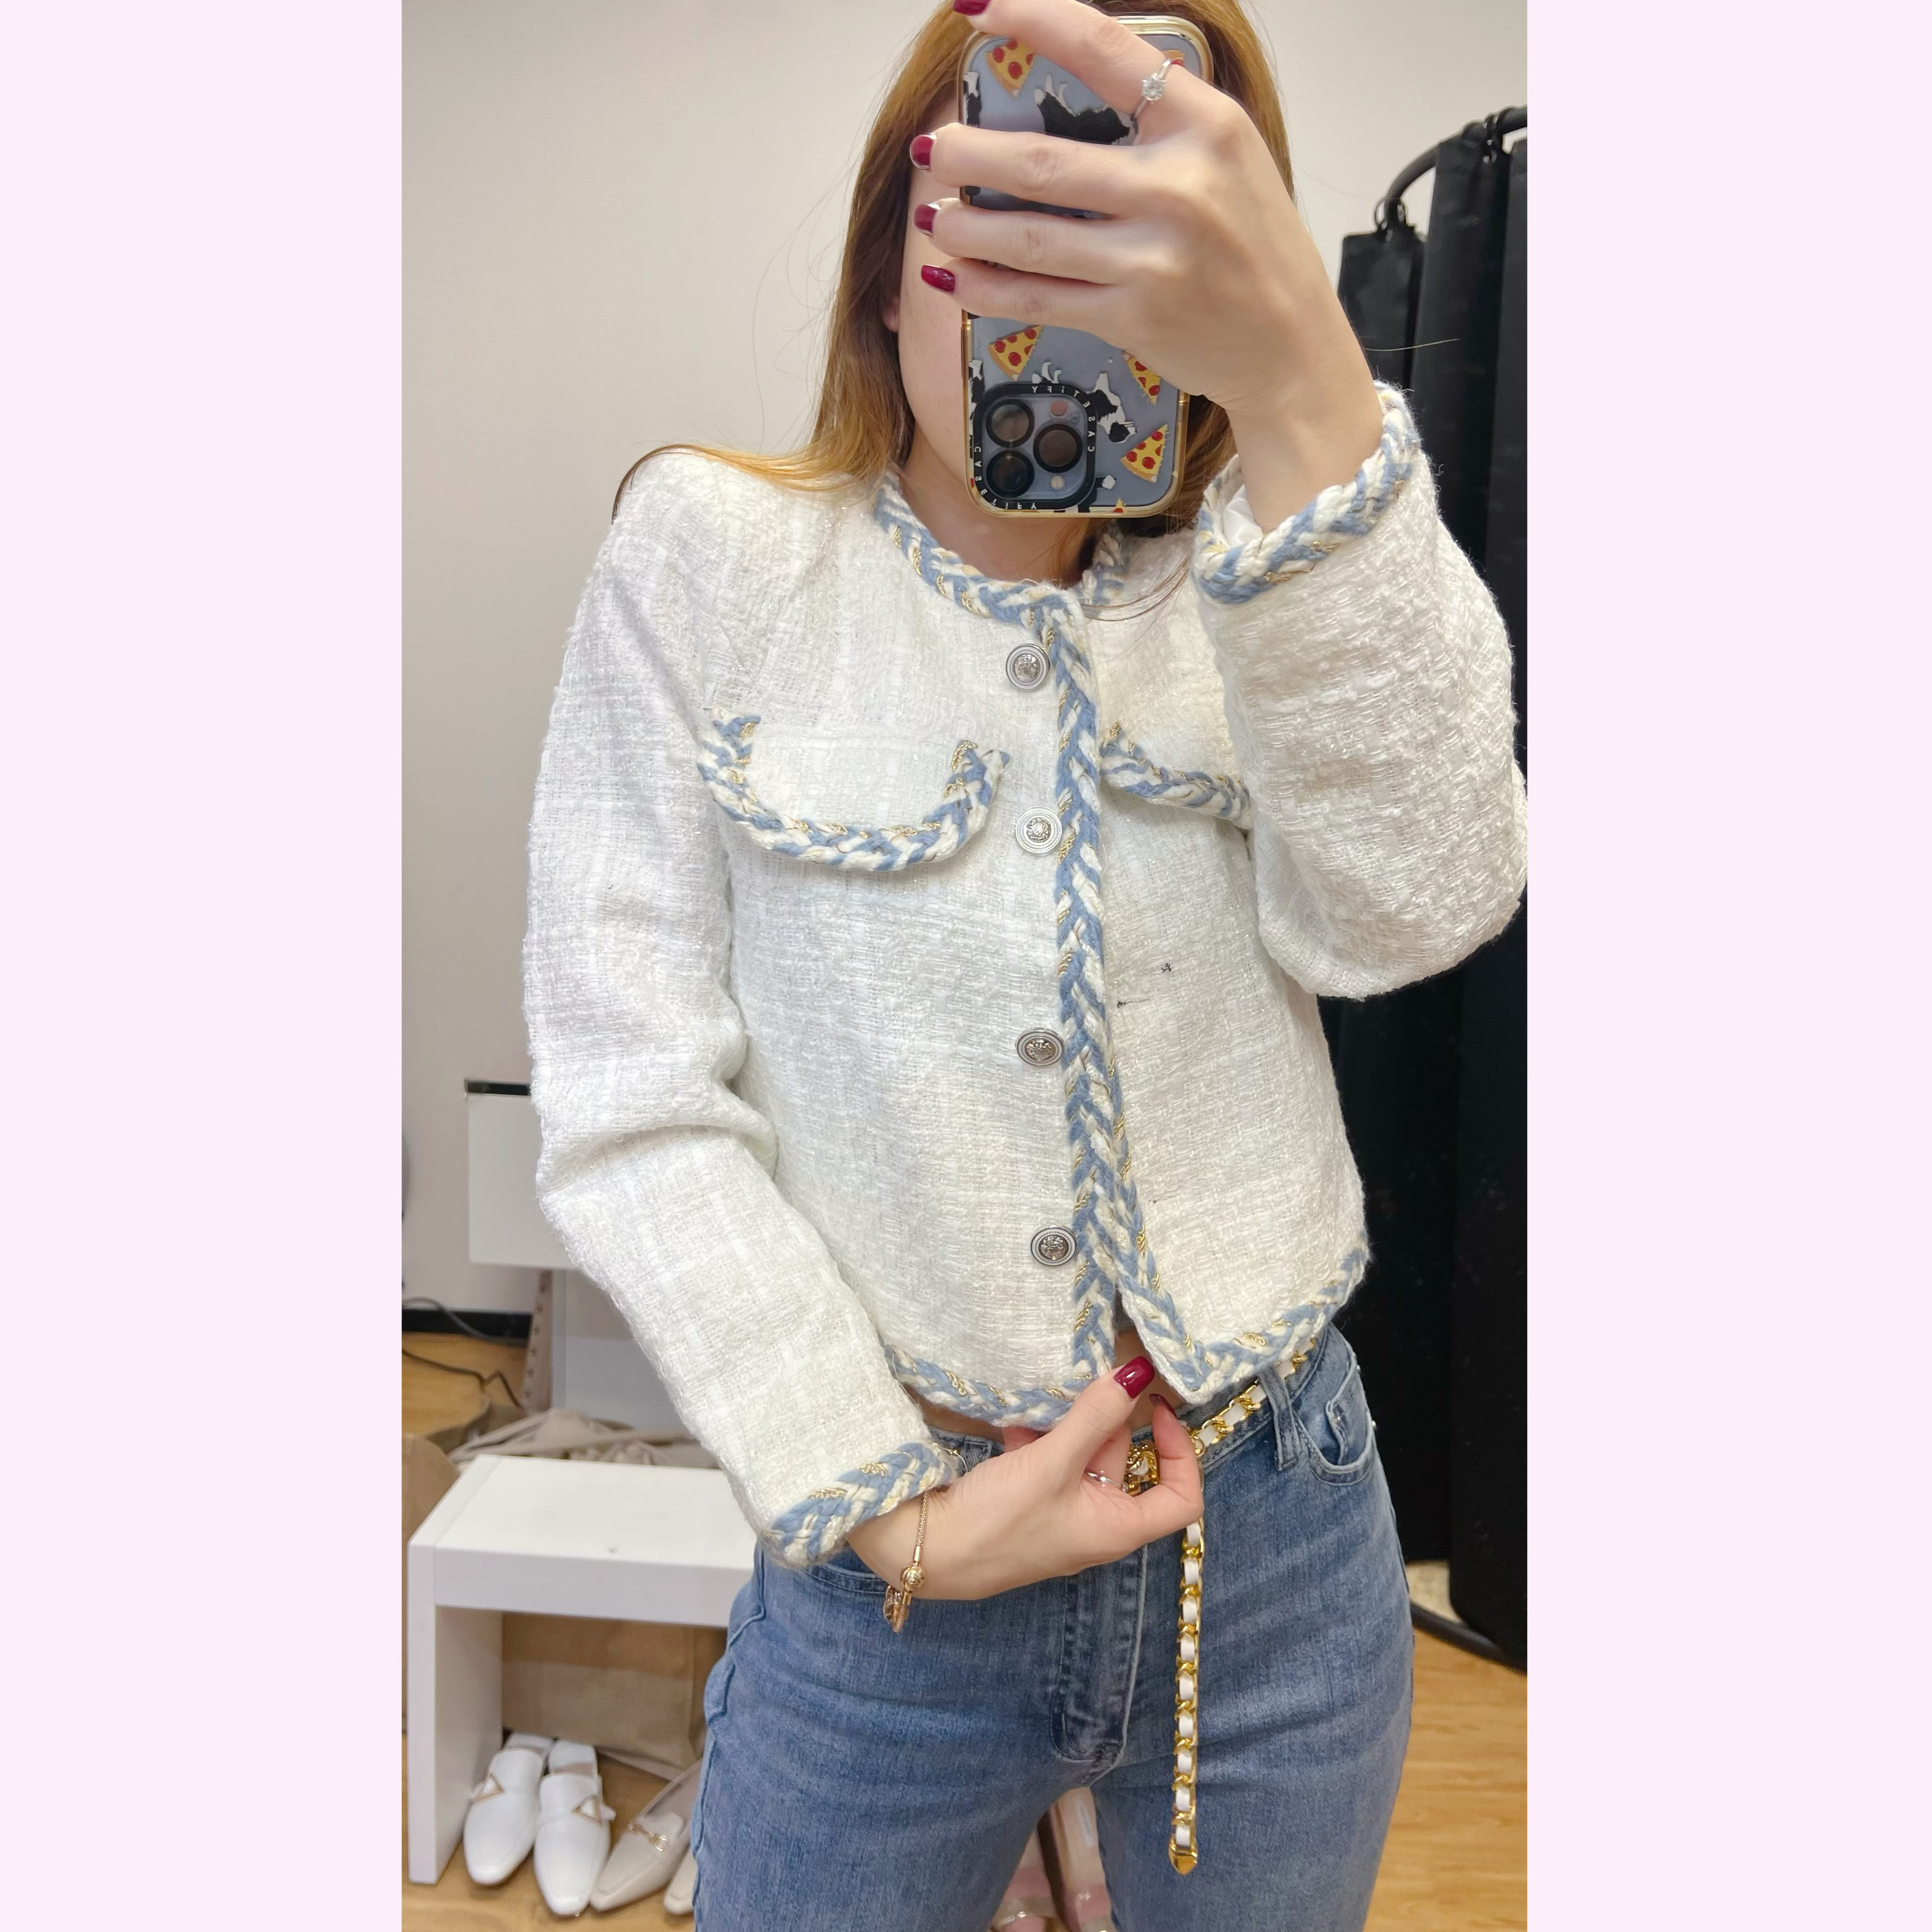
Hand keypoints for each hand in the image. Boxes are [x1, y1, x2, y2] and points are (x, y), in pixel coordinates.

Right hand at [844, 1357, 1204, 1598]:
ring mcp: (1059, 1515)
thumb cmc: (999, 1520)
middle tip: (1091, 1381)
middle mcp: (1094, 1525)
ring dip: (1070, 1425)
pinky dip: (1039, 1439)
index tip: (1157, 1410)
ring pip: (1082, 1459)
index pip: (1181, 1499)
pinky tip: (1016, 1419)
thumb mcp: (1052, 1463)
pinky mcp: (1027, 1505)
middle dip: (1108, 1421)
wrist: (926, 1552)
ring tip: (1051, 1395)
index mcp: (1117, 1528)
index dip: (1181, 1453)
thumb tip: (1136, 1373)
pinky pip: (1048, 1464)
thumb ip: (1094, 1416)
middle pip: (1124, 1465)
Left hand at [917, 0, 1382, 526]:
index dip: (1030, 19)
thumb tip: (1068, 94)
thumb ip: (1161, 120)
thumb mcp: (1229, 156)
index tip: (976, 8)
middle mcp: (1176, 186)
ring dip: (965, 227)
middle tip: (932, 149)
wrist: (1291, 346)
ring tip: (933, 218)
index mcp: (1204, 124)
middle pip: (1042, 162)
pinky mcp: (1132, 316)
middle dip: (969, 156)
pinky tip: (954, 278)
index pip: (1102, 51)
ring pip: (1029, 236)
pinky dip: (987, 289)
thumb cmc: (1256, 247)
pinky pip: (1039, 298)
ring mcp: (1151, 257)